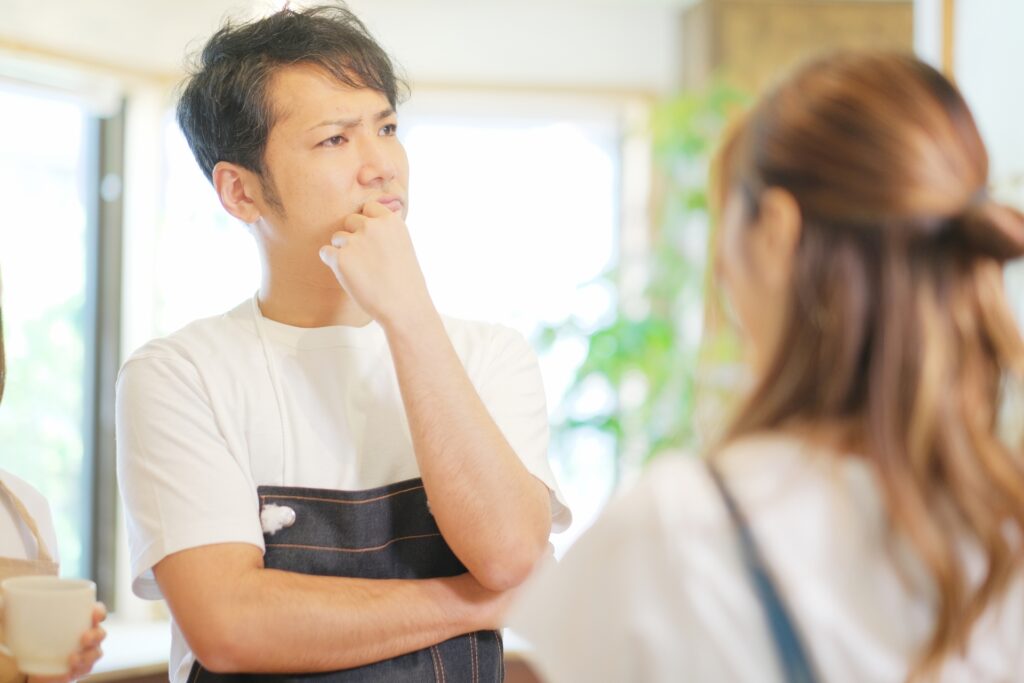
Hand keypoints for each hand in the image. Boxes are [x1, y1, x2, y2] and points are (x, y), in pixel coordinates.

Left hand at [28, 603, 105, 682]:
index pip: (96, 612)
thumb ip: (21, 612)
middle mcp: (85, 635)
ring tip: (73, 659)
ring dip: (88, 655)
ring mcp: (84, 653)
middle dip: (96, 635)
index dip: (99, 611)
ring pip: (96, 652)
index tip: (94, 613)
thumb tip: (7, 599)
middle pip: (100, 633)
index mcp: (78, 620)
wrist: (30, 668)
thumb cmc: (32, 640)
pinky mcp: (79, 669)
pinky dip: (80, 669)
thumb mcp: (25, 625)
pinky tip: (69, 670)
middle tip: (84, 638)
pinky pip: (87, 669)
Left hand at [319, 201, 434, 330]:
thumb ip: (387, 231)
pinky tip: (348, 275)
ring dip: (343, 251)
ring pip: (337, 238)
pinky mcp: (340, 258)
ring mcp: (354, 241)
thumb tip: (374, 221)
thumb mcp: (404, 245)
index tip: (372, 240)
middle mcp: (372, 226)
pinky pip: (325, 252)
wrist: (404, 306)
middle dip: (354, 237)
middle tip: (366, 259)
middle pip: (350, 221)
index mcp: (390, 220)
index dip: (367, 224)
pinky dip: (332, 263)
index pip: (368, 208)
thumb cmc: (406, 281)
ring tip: (361, 271)